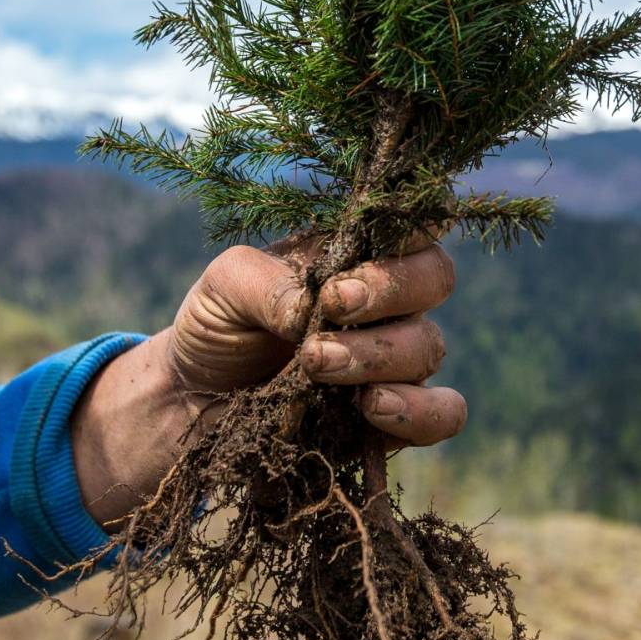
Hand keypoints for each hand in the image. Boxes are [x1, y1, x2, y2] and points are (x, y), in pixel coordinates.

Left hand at [71, 238, 464, 526]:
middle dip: (387, 292)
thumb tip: (313, 311)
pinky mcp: (398, 417)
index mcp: (356, 251)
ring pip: (430, 346)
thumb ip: (268, 285)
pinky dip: (419, 410)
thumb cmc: (218, 325)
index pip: (413, 222)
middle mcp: (388, 301)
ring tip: (316, 365)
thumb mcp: (224, 287)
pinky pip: (444, 413)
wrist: (195, 400)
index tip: (344, 269)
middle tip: (332, 309)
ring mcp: (398, 359)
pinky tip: (371, 408)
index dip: (407, 231)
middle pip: (435, 277)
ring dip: (377, 355)